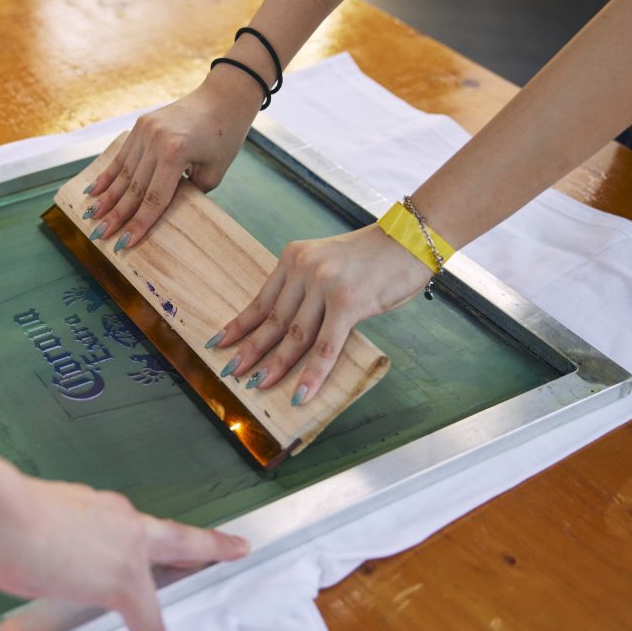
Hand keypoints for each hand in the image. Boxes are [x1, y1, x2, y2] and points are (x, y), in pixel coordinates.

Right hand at [0, 476, 248, 630]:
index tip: (141, 542)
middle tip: (235, 546)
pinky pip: (151, 629)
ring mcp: (123, 547)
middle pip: (169, 536)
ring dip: (205, 562)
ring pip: (176, 558)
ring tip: (232, 566)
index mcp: (87, 512)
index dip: (133, 539)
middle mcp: (114, 520)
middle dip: (205, 543)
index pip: (119, 528)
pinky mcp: (122, 581)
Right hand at [85, 74, 258, 249]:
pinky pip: (122, 155)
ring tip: (92, 216)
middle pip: (133, 187)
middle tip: (101, 235)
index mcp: (175, 152)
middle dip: (117, 214)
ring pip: (123, 172)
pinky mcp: (141, 124)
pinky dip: (108, 174)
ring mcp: (145, 130)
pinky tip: (93, 190)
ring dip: (107, 197)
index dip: (139, 223)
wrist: (223, 98)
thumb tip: (162, 211)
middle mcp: (156, 140)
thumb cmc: (224, 138)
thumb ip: (187, 193)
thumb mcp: (214, 173)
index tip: (125, 243)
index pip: (154, 198)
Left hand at [211, 225, 430, 403]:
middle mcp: (304, 268)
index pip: (261, 299)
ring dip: (276, 365)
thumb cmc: (375, 257)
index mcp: (294, 257)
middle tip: (230, 372)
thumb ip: (309, 288)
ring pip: (294, 335)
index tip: (219, 342)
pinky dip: (312, 373)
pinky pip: (325, 346)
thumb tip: (291, 331)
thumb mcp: (329, 263)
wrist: (412, 238)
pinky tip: (300, 392)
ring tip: (257, 385)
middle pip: (272, 320)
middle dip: (250, 350)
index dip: (240, 325)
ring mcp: (324, 285)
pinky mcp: (348, 302)